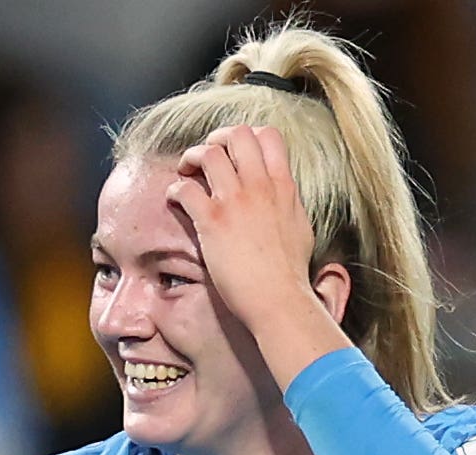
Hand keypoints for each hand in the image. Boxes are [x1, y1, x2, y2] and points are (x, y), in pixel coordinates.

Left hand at [166, 125, 350, 385]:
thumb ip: (289, 204)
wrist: (278, 299)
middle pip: (236, 134)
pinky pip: (185, 188)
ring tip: (186, 173)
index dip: (246, 136)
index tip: (233, 152)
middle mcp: (260, 186)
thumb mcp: (300, 227)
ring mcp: (236, 201)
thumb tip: (284, 199)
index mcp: (283, 185)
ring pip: (207, 153)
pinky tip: (175, 201)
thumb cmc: (289, 273)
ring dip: (191, 158)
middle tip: (205, 158)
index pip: (267, 135)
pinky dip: (175, 189)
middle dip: (215, 139)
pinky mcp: (212, 221)